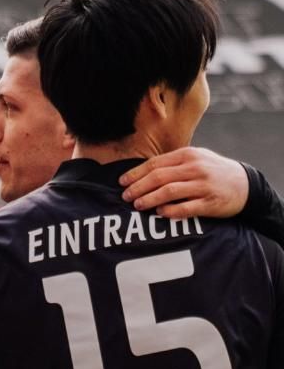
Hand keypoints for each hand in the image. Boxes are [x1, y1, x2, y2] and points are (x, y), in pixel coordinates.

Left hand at [119, 147, 248, 218]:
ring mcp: (203, 185)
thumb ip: (172, 163)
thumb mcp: (195, 158)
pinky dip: (170, 211)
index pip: (155, 164)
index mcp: (187, 155)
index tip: (122, 182)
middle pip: (159, 177)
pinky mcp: (210, 203)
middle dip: (138, 187)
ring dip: (150, 199)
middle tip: (126, 196)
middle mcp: (195, 168)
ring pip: (169, 192)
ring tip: (138, 205)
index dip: (135, 174)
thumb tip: (141, 172)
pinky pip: (186, 208)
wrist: (246, 184)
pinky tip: (159, 213)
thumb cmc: (212, 171)